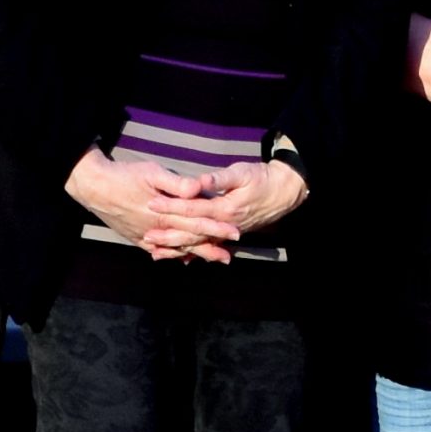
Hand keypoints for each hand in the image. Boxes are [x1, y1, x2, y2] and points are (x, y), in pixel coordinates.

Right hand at [65, 148, 226, 261]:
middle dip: (211, 248)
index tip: (235, 234)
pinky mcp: (135, 237)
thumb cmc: (124, 176)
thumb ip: (177, 184)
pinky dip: (170, 255)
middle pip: (190, 241)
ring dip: (195, 254)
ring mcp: (145, 236)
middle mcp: (158, 229)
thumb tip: (198, 190)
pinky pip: (157, 251)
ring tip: (211, 259)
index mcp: (166, 214)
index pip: (198, 224)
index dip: (218, 229)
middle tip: (229, 257)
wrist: (94, 187)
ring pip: (176, 249)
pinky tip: (180, 259)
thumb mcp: (152, 173)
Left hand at [146, 159, 309, 256]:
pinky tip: (180, 258)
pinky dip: (193, 253)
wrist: (284, 192)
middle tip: (146, 236)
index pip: (192, 209)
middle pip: (191, 233)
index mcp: (224, 208)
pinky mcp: (229, 234)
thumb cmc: (262, 178)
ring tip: (156, 252)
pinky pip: (208, 246)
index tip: (152, 204)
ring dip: (177, 249)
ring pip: (198, 244)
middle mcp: (224, 225)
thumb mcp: (242, 173)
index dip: (171, 206)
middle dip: (168, 235)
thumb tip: (199, 182)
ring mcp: (226, 232)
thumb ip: (219, 179)